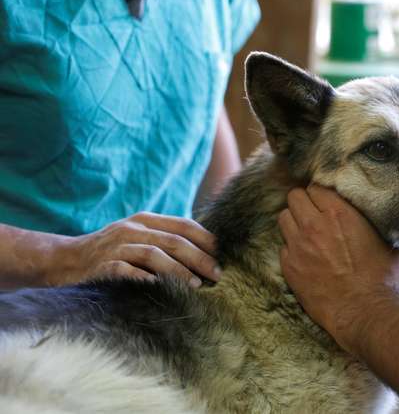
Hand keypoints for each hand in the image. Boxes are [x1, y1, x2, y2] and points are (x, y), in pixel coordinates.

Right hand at [48, 212, 220, 286]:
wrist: (65, 259)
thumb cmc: (111, 252)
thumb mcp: (138, 237)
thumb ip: (164, 239)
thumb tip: (206, 252)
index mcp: (145, 219)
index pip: (183, 225)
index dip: (205, 239)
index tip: (223, 254)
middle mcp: (132, 228)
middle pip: (173, 240)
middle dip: (199, 257)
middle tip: (217, 274)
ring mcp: (116, 246)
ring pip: (154, 254)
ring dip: (178, 270)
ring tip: (196, 285)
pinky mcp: (102, 265)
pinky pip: (128, 271)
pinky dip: (146, 279)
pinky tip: (161, 289)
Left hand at [278, 185, 398, 350]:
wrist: (363, 310)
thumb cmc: (381, 276)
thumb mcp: (386, 238)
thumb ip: (375, 218)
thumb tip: (379, 209)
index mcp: (339, 212)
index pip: (316, 186)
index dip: (321, 194)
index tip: (325, 202)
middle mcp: (314, 224)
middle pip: (295, 196)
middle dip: (304, 203)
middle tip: (313, 214)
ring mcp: (298, 245)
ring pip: (283, 217)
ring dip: (294, 222)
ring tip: (306, 233)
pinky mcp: (290, 266)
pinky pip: (283, 246)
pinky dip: (291, 248)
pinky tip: (305, 257)